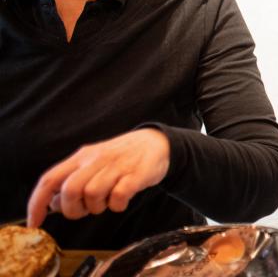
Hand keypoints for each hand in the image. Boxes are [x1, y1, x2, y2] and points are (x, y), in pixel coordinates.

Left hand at [27, 128, 170, 226]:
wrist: (156, 142)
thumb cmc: (121, 157)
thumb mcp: (93, 164)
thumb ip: (72, 181)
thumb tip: (52, 204)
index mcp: (81, 157)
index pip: (50, 179)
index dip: (37, 203)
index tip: (35, 222)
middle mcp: (96, 160)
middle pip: (70, 190)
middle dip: (73, 209)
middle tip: (84, 210)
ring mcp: (116, 166)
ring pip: (92, 194)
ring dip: (97, 207)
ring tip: (106, 202)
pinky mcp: (135, 175)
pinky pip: (118, 197)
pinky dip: (117, 205)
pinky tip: (121, 201)